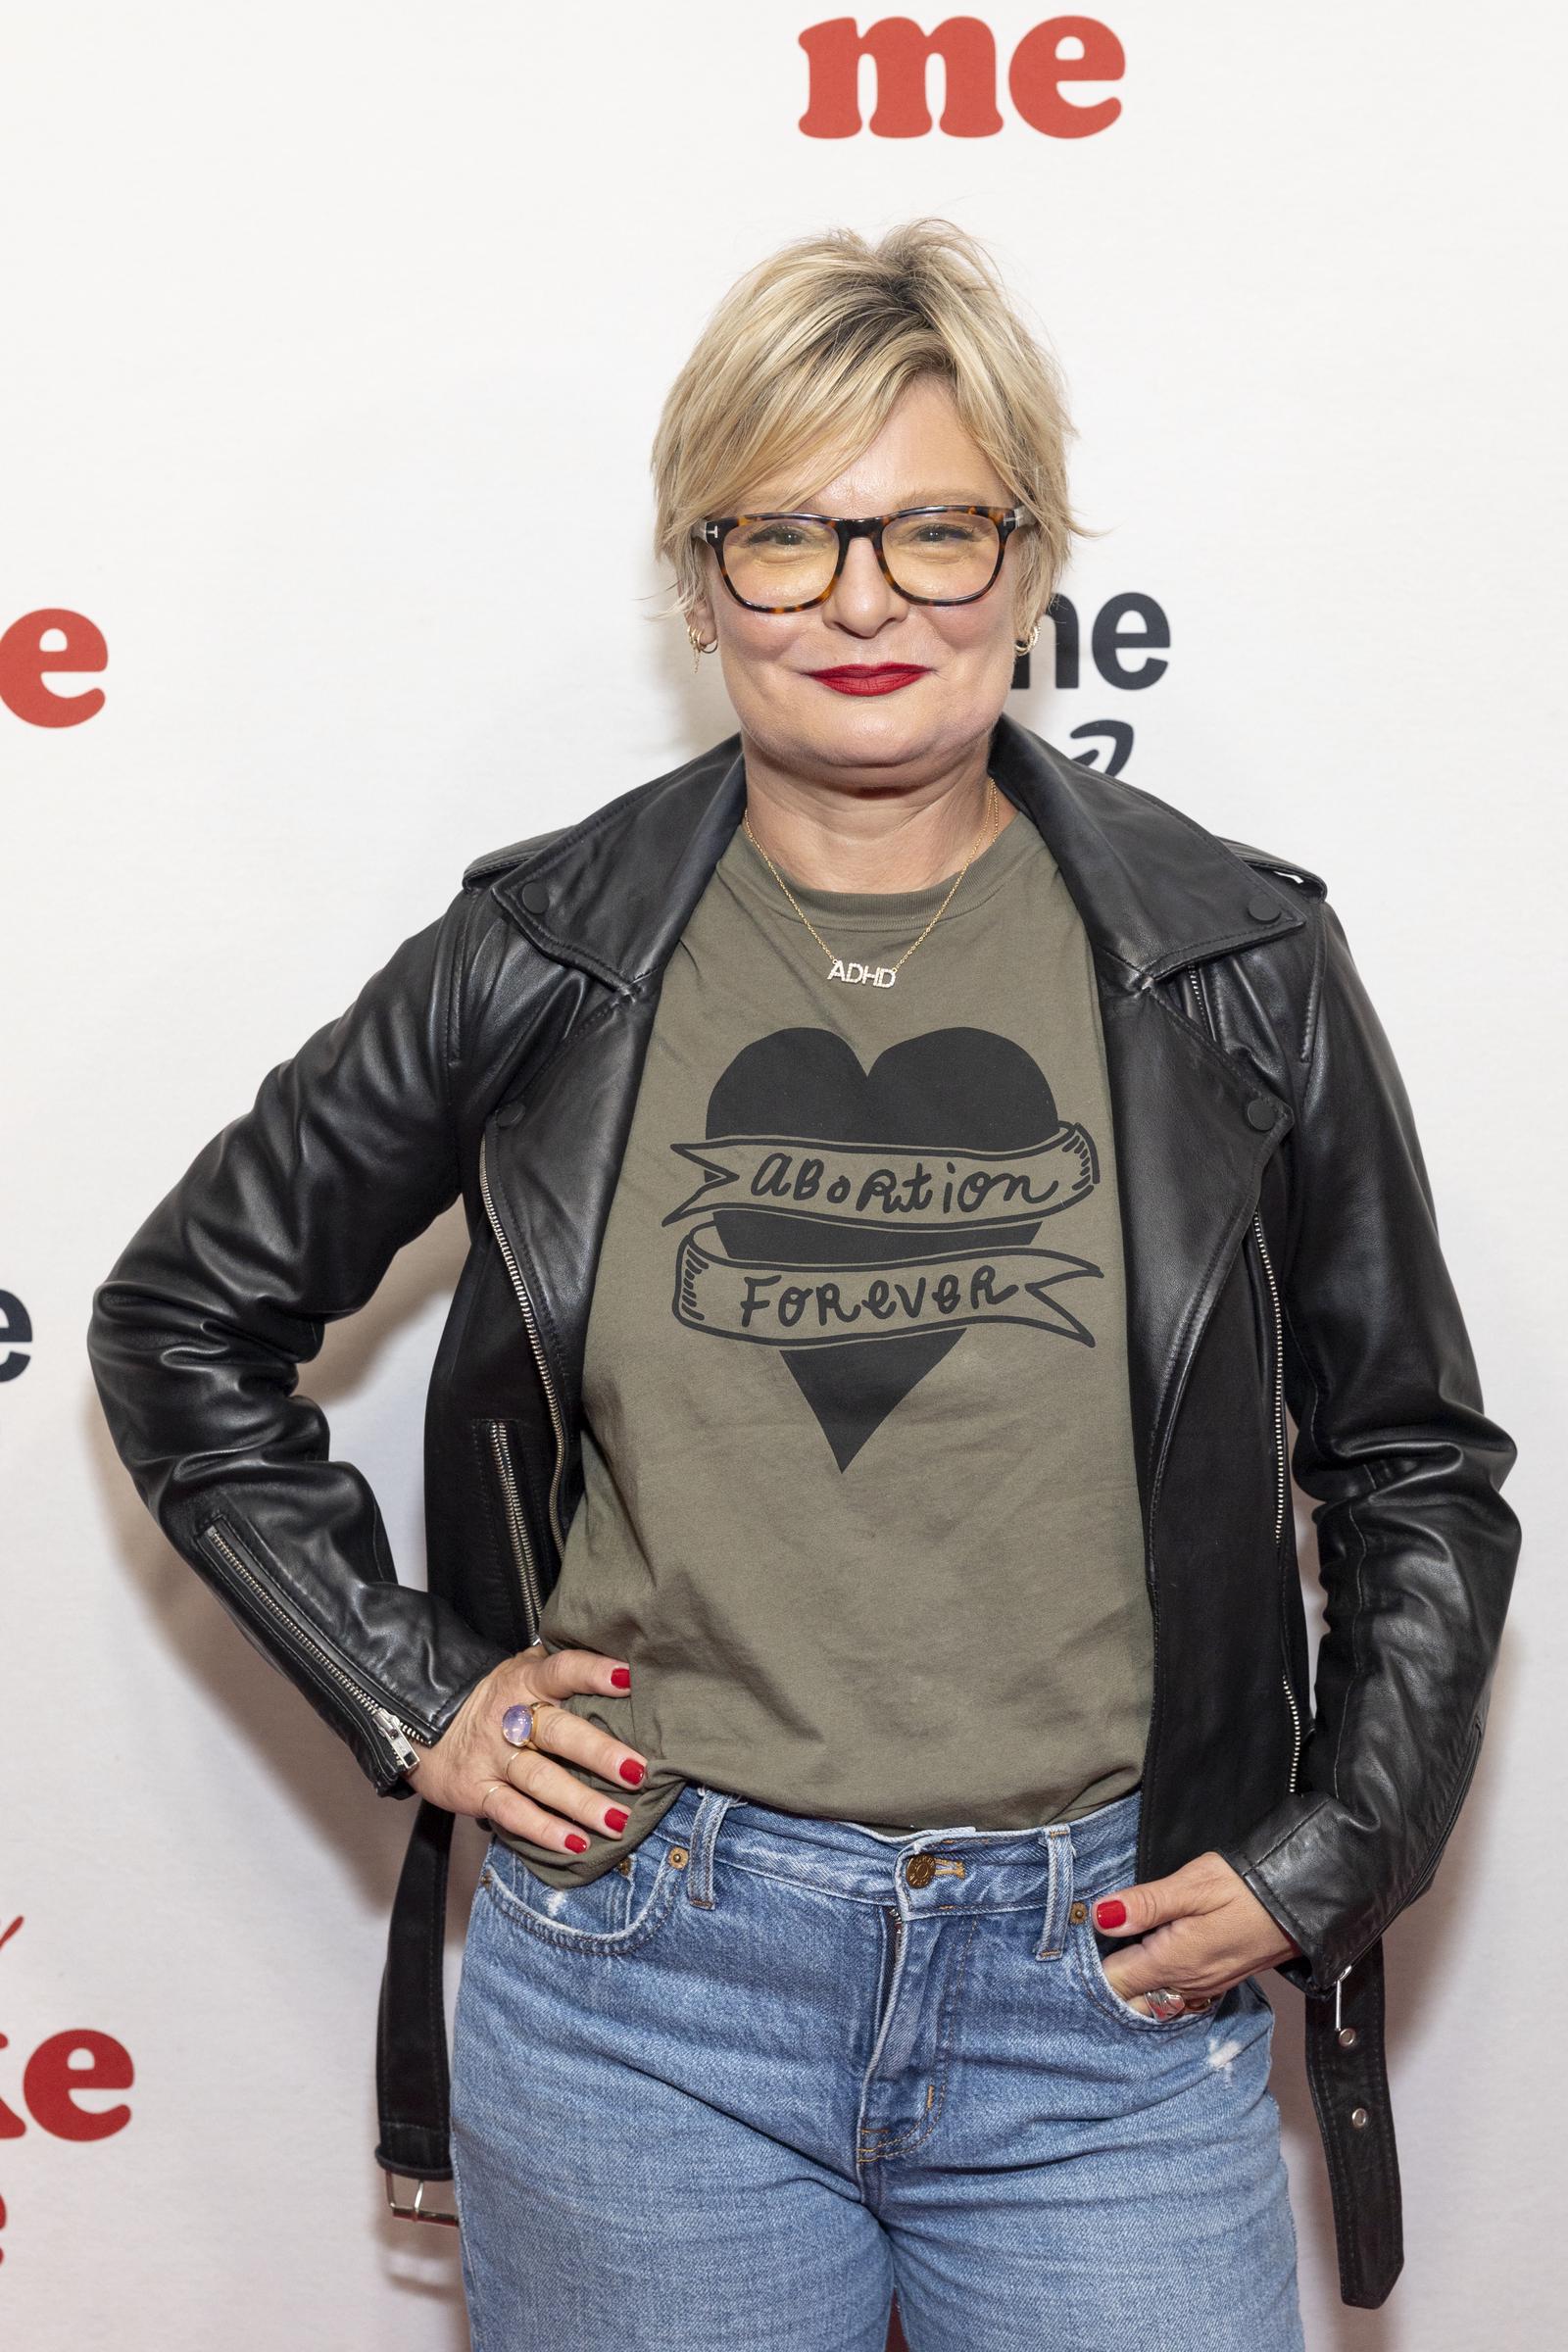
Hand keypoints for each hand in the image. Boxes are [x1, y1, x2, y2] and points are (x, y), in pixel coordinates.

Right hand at [404, 1642, 648, 1857]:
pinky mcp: (477, 1791)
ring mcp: (493, 1758)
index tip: (629, 1680)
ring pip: (540, 1779)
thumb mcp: (521, 1671)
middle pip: (557, 1732)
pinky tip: (575, 1844)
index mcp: (526, 1680)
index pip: (562, 1670)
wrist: (419, 1722)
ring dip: (580, 1802)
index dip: (594, 1673)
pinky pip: (513, 1813)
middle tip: (638, 1771)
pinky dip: (544, 1830)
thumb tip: (624, 1666)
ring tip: (617, 1820)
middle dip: (599, 1753)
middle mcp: (511, 1718)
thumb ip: (561, 1669)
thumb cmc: (492, 1697)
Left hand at [1091, 1850, 1303, 2014]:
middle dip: (1107, 1981)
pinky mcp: (1219, 1981)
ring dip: (1131, 1985)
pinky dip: (1155, 1986)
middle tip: (1084, 1954)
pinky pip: (1176, 1996)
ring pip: (1154, 1999)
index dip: (1090, 1967)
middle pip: (1132, 1996)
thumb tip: (1100, 1916)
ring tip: (1111, 1957)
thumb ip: (1145, 1904)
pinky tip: (1148, 1964)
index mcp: (1174, 1961)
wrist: (1303, 1902)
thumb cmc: (1247, 1887)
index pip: (1116, 1981)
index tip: (1072, 1947)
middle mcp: (1187, 1984)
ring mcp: (1206, 1987)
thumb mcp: (1193, 1885)